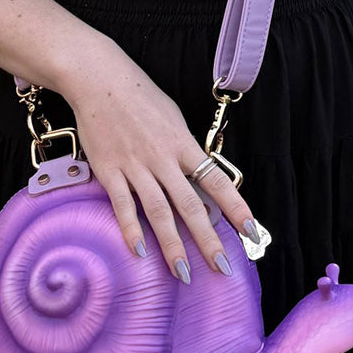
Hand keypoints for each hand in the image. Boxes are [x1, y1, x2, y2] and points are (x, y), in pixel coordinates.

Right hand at [55, 36, 256, 283]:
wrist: (99, 79)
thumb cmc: (139, 96)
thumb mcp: (173, 117)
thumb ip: (184, 148)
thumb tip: (199, 176)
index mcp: (183, 143)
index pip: (217, 181)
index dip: (236, 208)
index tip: (252, 232)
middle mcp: (162, 158)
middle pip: (190, 205)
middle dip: (208, 240)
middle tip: (222, 268)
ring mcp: (135, 166)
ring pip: (158, 212)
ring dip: (172, 245)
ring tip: (182, 273)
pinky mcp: (109, 170)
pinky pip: (123, 206)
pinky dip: (131, 230)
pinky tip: (140, 252)